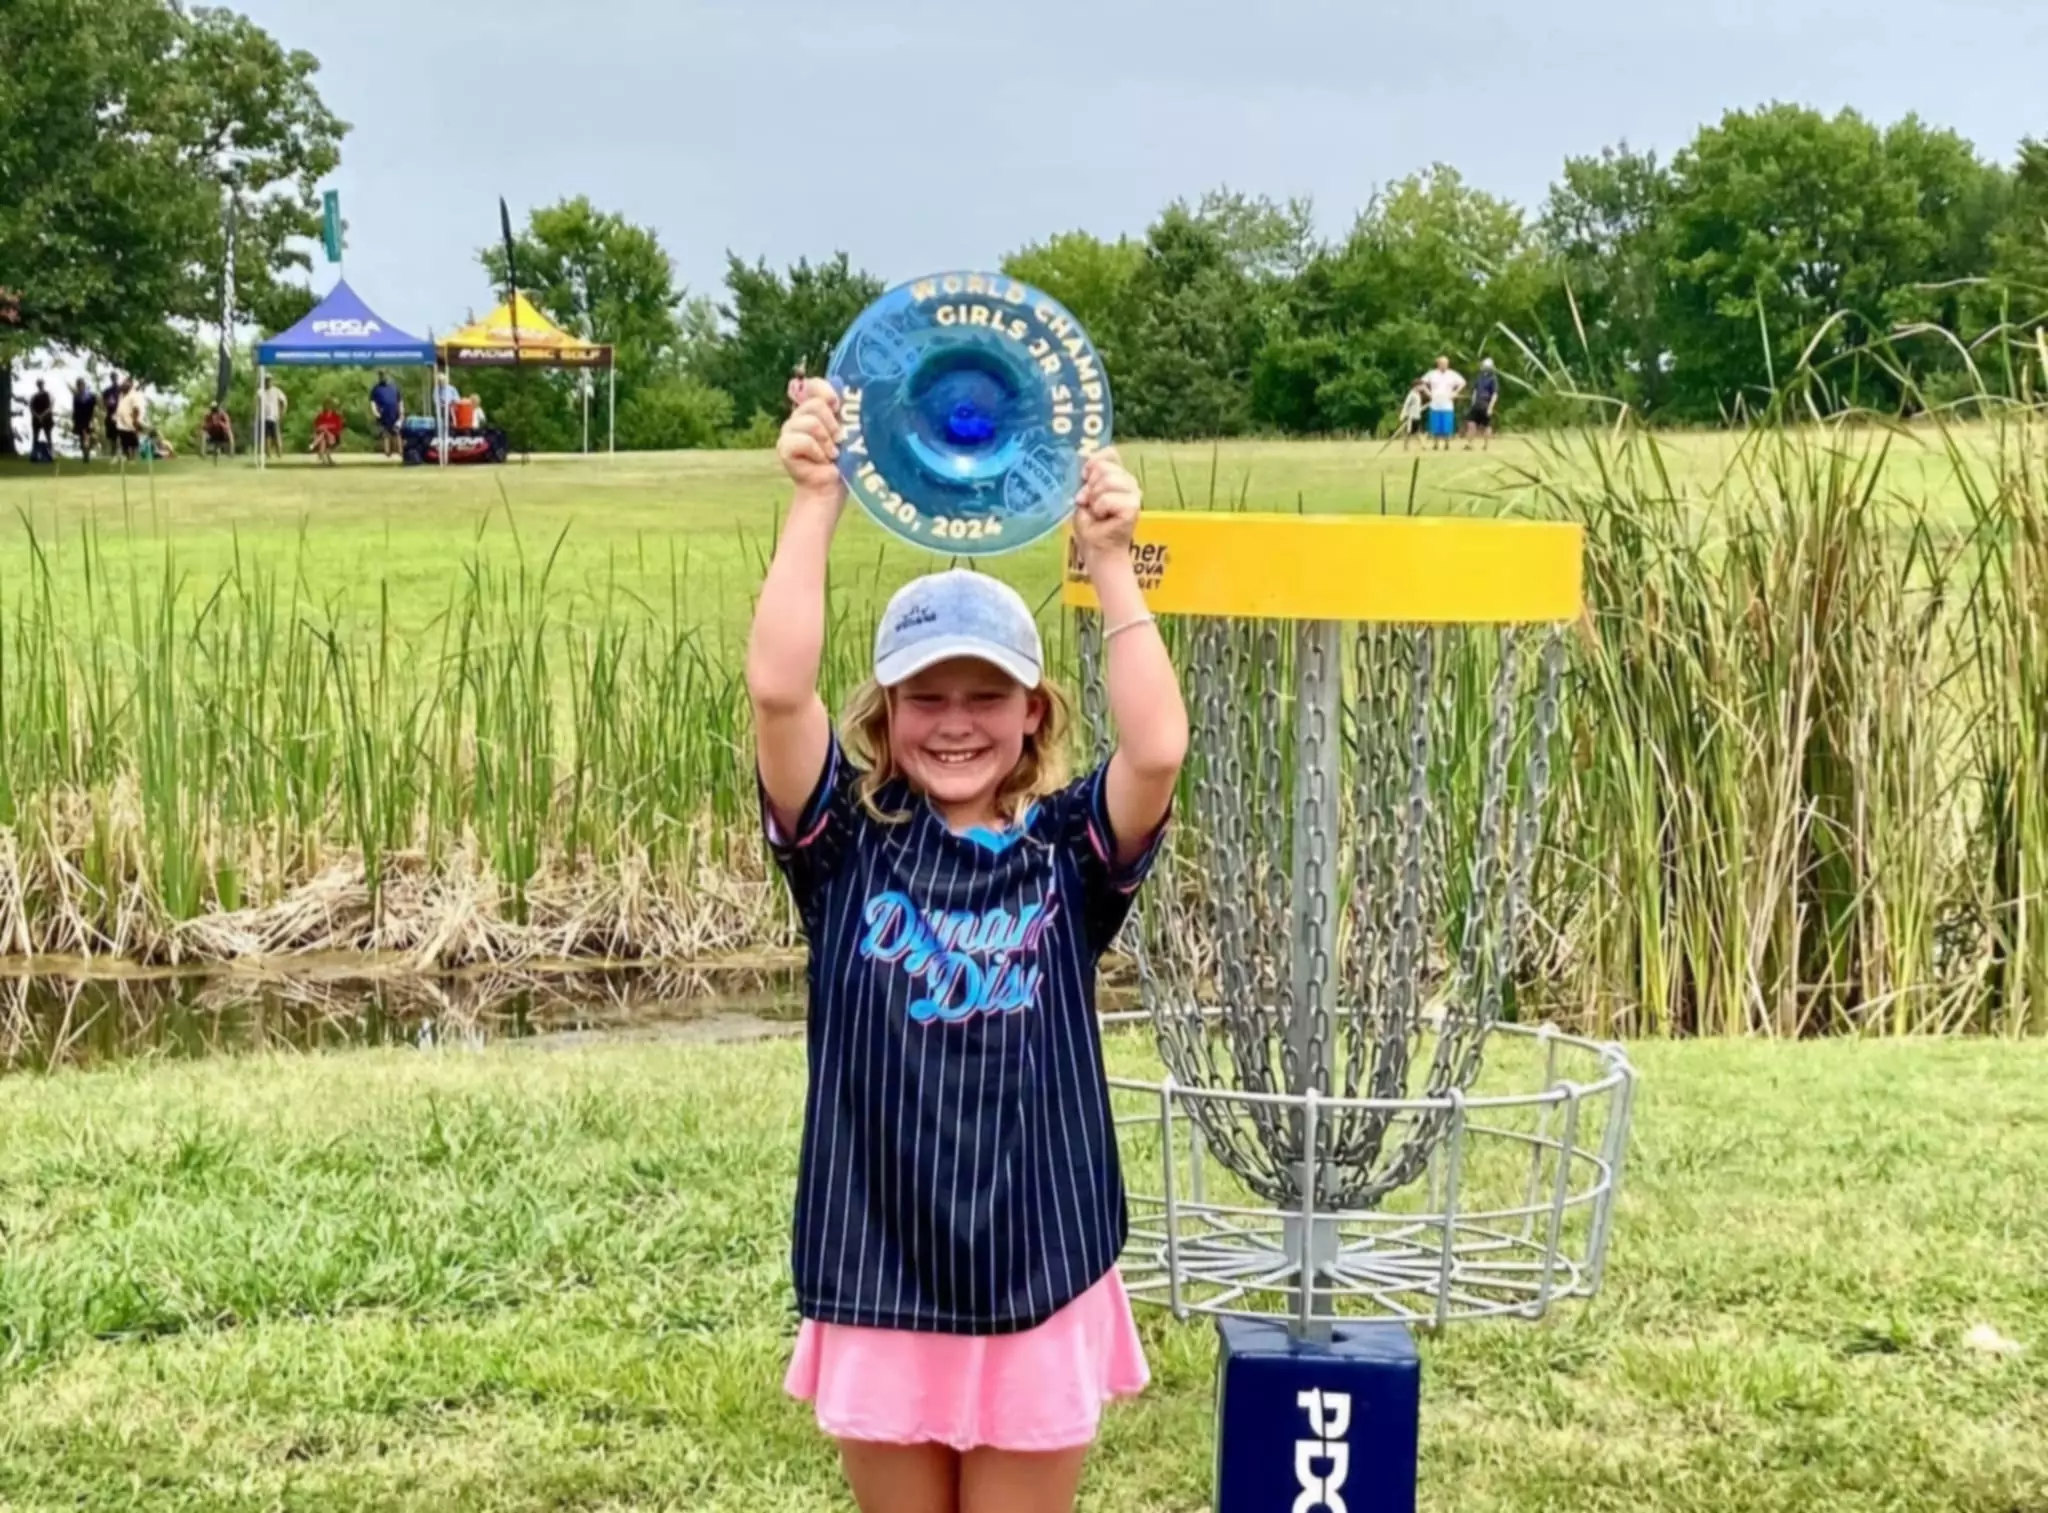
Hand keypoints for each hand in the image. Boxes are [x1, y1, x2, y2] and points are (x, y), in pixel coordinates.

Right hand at [777, 379, 844, 504]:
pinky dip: (818, 452)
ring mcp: (788, 431)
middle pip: (815, 404)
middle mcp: (799, 417)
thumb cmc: (843, 461)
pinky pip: (804, 441)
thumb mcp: (849, 432)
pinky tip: (821, 461)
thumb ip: (846, 412)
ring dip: (827, 442)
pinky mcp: (783, 447)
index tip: (837, 406)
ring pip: (811, 422)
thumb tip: (848, 392)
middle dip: (832, 425)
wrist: (830, 488)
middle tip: (838, 441)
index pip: (813, 386)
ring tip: (831, 454)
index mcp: (815, 410)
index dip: (825, 391)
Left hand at [1072, 448, 1139, 561]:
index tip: (1085, 478)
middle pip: (1104, 467)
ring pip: (1106, 480)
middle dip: (1090, 486)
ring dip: (1094, 499)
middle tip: (1090, 504)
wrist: (1098, 549)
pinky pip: (1106, 499)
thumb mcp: (1084, 494)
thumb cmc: (1091, 525)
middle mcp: (1130, 482)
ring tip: (1097, 512)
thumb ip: (1087, 477)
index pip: (1110, 453)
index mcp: (1119, 476)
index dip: (1094, 462)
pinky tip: (1103, 518)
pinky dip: (1098, 509)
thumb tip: (1084, 460)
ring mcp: (1134, 494)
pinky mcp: (1133, 507)